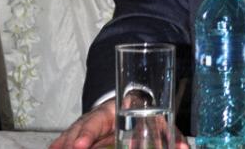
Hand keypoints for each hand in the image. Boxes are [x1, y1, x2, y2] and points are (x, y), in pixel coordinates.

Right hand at [49, 99, 189, 148]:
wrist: (132, 100)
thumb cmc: (146, 113)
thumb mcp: (160, 122)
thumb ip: (171, 135)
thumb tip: (185, 148)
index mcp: (111, 111)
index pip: (95, 121)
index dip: (87, 134)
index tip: (80, 145)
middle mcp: (94, 117)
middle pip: (78, 130)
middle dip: (71, 142)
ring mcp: (84, 127)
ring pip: (70, 135)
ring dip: (63, 143)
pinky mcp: (80, 136)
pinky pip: (65, 141)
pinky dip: (59, 144)